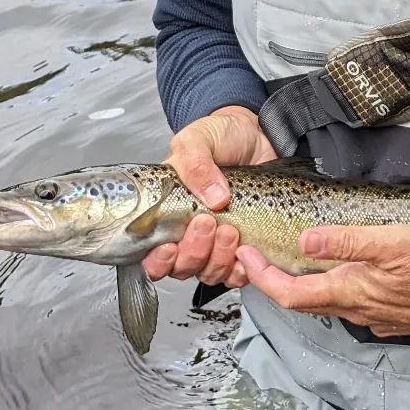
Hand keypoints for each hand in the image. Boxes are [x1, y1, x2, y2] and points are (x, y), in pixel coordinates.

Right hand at [143, 106, 276, 287]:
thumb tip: (214, 198)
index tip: (169, 246)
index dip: (157, 261)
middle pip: (182, 267)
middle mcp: (190, 233)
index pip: (152, 254)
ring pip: (210, 272)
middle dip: (194, 251)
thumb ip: (196, 163)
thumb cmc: (221, 137)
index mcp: (168, 213)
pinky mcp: (245, 245)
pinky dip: (242, 269)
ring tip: (231, 229)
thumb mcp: (199, 139)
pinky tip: (246, 250)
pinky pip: (239, 274)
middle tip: (207, 222)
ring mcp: (217, 242)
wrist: (258, 136)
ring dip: (218, 257)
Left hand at [238, 224, 409, 339]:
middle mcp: (359, 311)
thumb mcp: (396, 242)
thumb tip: (305, 240)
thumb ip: (349, 241)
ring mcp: (377, 318)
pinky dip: (333, 288)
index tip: (245, 255)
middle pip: (303, 302)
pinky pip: (352, 305)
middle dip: (275, 280)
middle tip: (258, 254)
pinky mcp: (393, 317)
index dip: (261, 276)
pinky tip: (343, 270)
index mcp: (352, 293)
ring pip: (327, 304)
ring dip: (304, 284)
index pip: (289, 294)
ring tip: (293, 258)